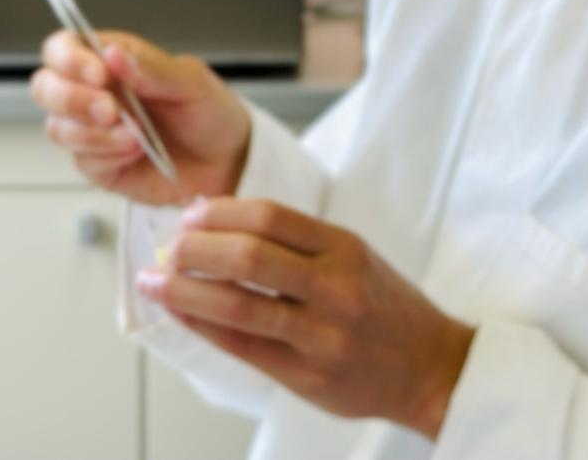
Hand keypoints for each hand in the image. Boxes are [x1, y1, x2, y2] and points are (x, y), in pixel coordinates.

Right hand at [30, 30, 250, 204]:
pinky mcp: (99, 165)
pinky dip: (107, 155)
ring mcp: (93, 130)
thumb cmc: (210, 113)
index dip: (69, 59)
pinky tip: (135, 152)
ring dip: (94, 133)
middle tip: (111, 110)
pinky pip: (82, 160)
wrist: (228, 162)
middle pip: (45, 86)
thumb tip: (112, 53)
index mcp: (111, 61)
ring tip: (137, 136)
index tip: (97, 74)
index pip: (64, 47)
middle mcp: (95, 92)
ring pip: (57, 127)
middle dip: (71, 99)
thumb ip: (151, 68)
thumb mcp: (191, 82)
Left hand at [137, 198, 474, 438]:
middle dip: (195, 249)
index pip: (271, 215)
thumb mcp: (353, 257)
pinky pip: (243, 347)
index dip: (221, 212)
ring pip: (238, 304)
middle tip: (167, 249)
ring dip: (185, 291)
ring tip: (155, 283)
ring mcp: (322, 335)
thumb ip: (294, 243)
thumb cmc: (384, 307)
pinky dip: (203, 326)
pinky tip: (181, 315)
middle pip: (249, 255)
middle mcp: (336, 287)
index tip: (191, 216)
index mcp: (345, 248)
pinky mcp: (308, 376)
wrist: (432, 368)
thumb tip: (216, 220)